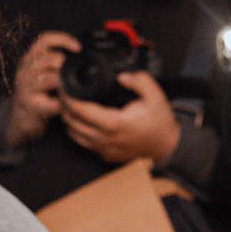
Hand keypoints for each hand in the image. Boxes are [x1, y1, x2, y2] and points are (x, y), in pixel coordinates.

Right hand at [4, 31, 81, 148]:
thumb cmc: (36, 94)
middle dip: (66, 65)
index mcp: (30, 58)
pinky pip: (52, 103)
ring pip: (51, 79)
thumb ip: (55, 63)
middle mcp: (25, 70)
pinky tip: (66, 105)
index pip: (45, 40)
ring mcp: (26, 88)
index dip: (63, 40)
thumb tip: (80, 56)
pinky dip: (63, 104)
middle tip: (74, 73)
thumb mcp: (41, 72)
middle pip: (49, 59)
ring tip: (72, 89)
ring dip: (66, 84)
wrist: (19, 118)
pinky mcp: (30, 105)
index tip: (78, 48)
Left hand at [58, 71, 179, 164]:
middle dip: (64, 107)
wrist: (166, 146)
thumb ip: (140, 81)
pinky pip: (83, 143)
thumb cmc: (160, 123)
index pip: (81, 111)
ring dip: (68, 119)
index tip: (65, 87)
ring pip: (73, 134)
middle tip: (64, 93)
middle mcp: (106, 139)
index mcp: (115, 124)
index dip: (68, 98)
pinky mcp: (104, 154)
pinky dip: (76, 130)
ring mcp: (104, 149)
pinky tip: (80, 119)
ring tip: (69, 104)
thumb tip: (122, 76)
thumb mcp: (156, 97)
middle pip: (72, 122)